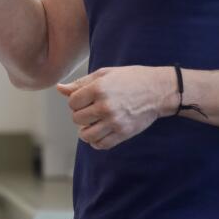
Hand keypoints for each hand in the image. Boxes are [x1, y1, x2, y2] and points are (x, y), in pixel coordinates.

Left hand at [56, 66, 174, 149]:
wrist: (159, 90)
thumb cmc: (130, 79)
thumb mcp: (104, 74)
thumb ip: (80, 83)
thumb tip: (59, 89)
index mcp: (99, 89)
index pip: (72, 102)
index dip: (76, 101)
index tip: (85, 99)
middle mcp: (105, 106)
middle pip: (77, 118)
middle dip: (81, 114)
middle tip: (91, 110)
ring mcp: (115, 121)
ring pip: (86, 135)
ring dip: (85, 130)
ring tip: (92, 123)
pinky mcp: (124, 133)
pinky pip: (101, 144)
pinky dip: (96, 142)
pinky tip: (99, 132)